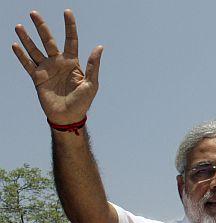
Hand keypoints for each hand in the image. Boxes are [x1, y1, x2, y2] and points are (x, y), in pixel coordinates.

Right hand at [12, 9, 102, 124]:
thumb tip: (100, 46)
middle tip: (33, 13)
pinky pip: (27, 64)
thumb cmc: (83, 102)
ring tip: (19, 26)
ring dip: (27, 38)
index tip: (67, 12)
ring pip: (35, 50)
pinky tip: (15, 45)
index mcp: (73, 62)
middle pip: (48, 40)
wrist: (68, 117)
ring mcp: (47, 69)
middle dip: (41, 27)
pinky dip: (21, 55)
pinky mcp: (38, 78)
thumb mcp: (92, 84)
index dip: (69, 26)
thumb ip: (93, 65)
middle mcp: (58, 63)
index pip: (71, 40)